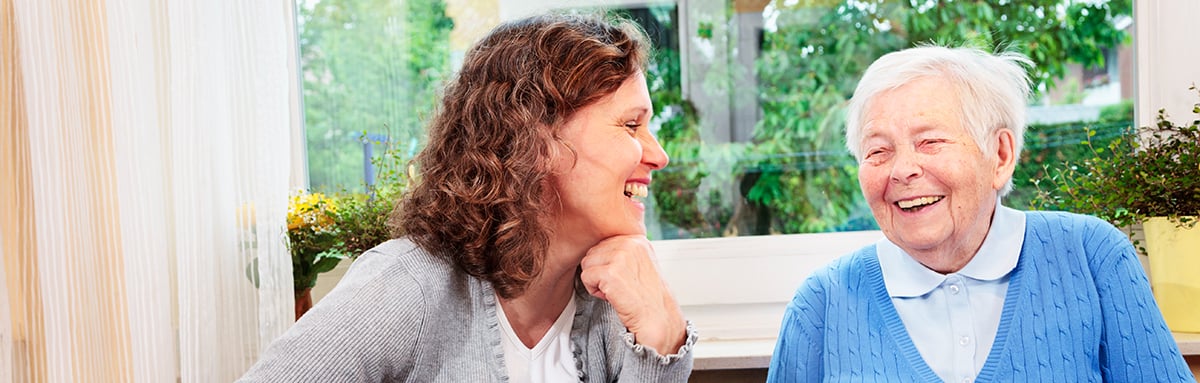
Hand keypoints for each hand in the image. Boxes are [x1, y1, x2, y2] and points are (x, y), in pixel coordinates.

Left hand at [580, 235, 685, 353]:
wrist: (658, 318)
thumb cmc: (648, 297)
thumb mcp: (640, 264)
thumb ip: (622, 252)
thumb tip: (597, 251)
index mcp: (636, 239)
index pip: (603, 244)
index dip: (607, 265)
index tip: (624, 278)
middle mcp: (630, 243)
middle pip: (592, 253)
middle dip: (600, 272)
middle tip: (620, 286)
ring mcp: (620, 257)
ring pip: (587, 264)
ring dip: (596, 281)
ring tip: (616, 291)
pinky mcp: (611, 272)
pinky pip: (586, 277)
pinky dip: (594, 291)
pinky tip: (612, 297)